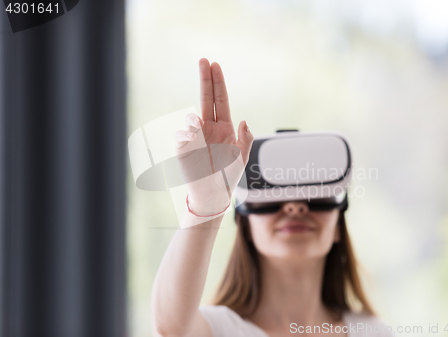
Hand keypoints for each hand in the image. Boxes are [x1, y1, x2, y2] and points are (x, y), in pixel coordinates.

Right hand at [174, 58, 253, 214]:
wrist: (212, 194)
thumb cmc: (227, 176)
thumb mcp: (242, 158)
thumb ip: (245, 140)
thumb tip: (244, 120)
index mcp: (224, 128)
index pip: (221, 100)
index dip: (218, 83)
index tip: (215, 65)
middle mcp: (209, 128)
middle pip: (206, 98)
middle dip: (205, 79)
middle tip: (204, 60)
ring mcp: (195, 136)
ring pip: (192, 117)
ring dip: (196, 120)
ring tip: (199, 129)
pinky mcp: (184, 147)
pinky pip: (183, 136)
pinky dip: (187, 136)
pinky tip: (192, 143)